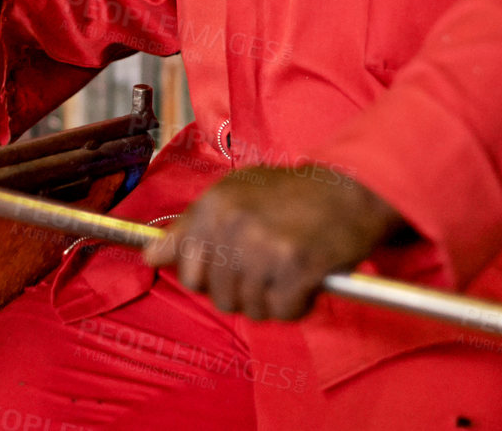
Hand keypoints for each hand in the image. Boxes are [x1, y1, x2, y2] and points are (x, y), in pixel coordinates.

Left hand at [143, 165, 405, 320]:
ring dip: (272, 299)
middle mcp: (234, 224)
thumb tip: (150, 255)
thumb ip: (191, 226)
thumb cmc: (292, 195)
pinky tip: (307, 279)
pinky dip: (297, 304)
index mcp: (214, 206)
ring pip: (251, 308)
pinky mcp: (297, 266)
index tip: (234, 266)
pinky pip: (283, 311)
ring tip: (288, 269)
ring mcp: (265, 245)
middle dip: (245, 291)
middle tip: (270, 267)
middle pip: (221, 297)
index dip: (211, 278)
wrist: (350, 191)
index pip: (188, 272)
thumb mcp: (234, 195)